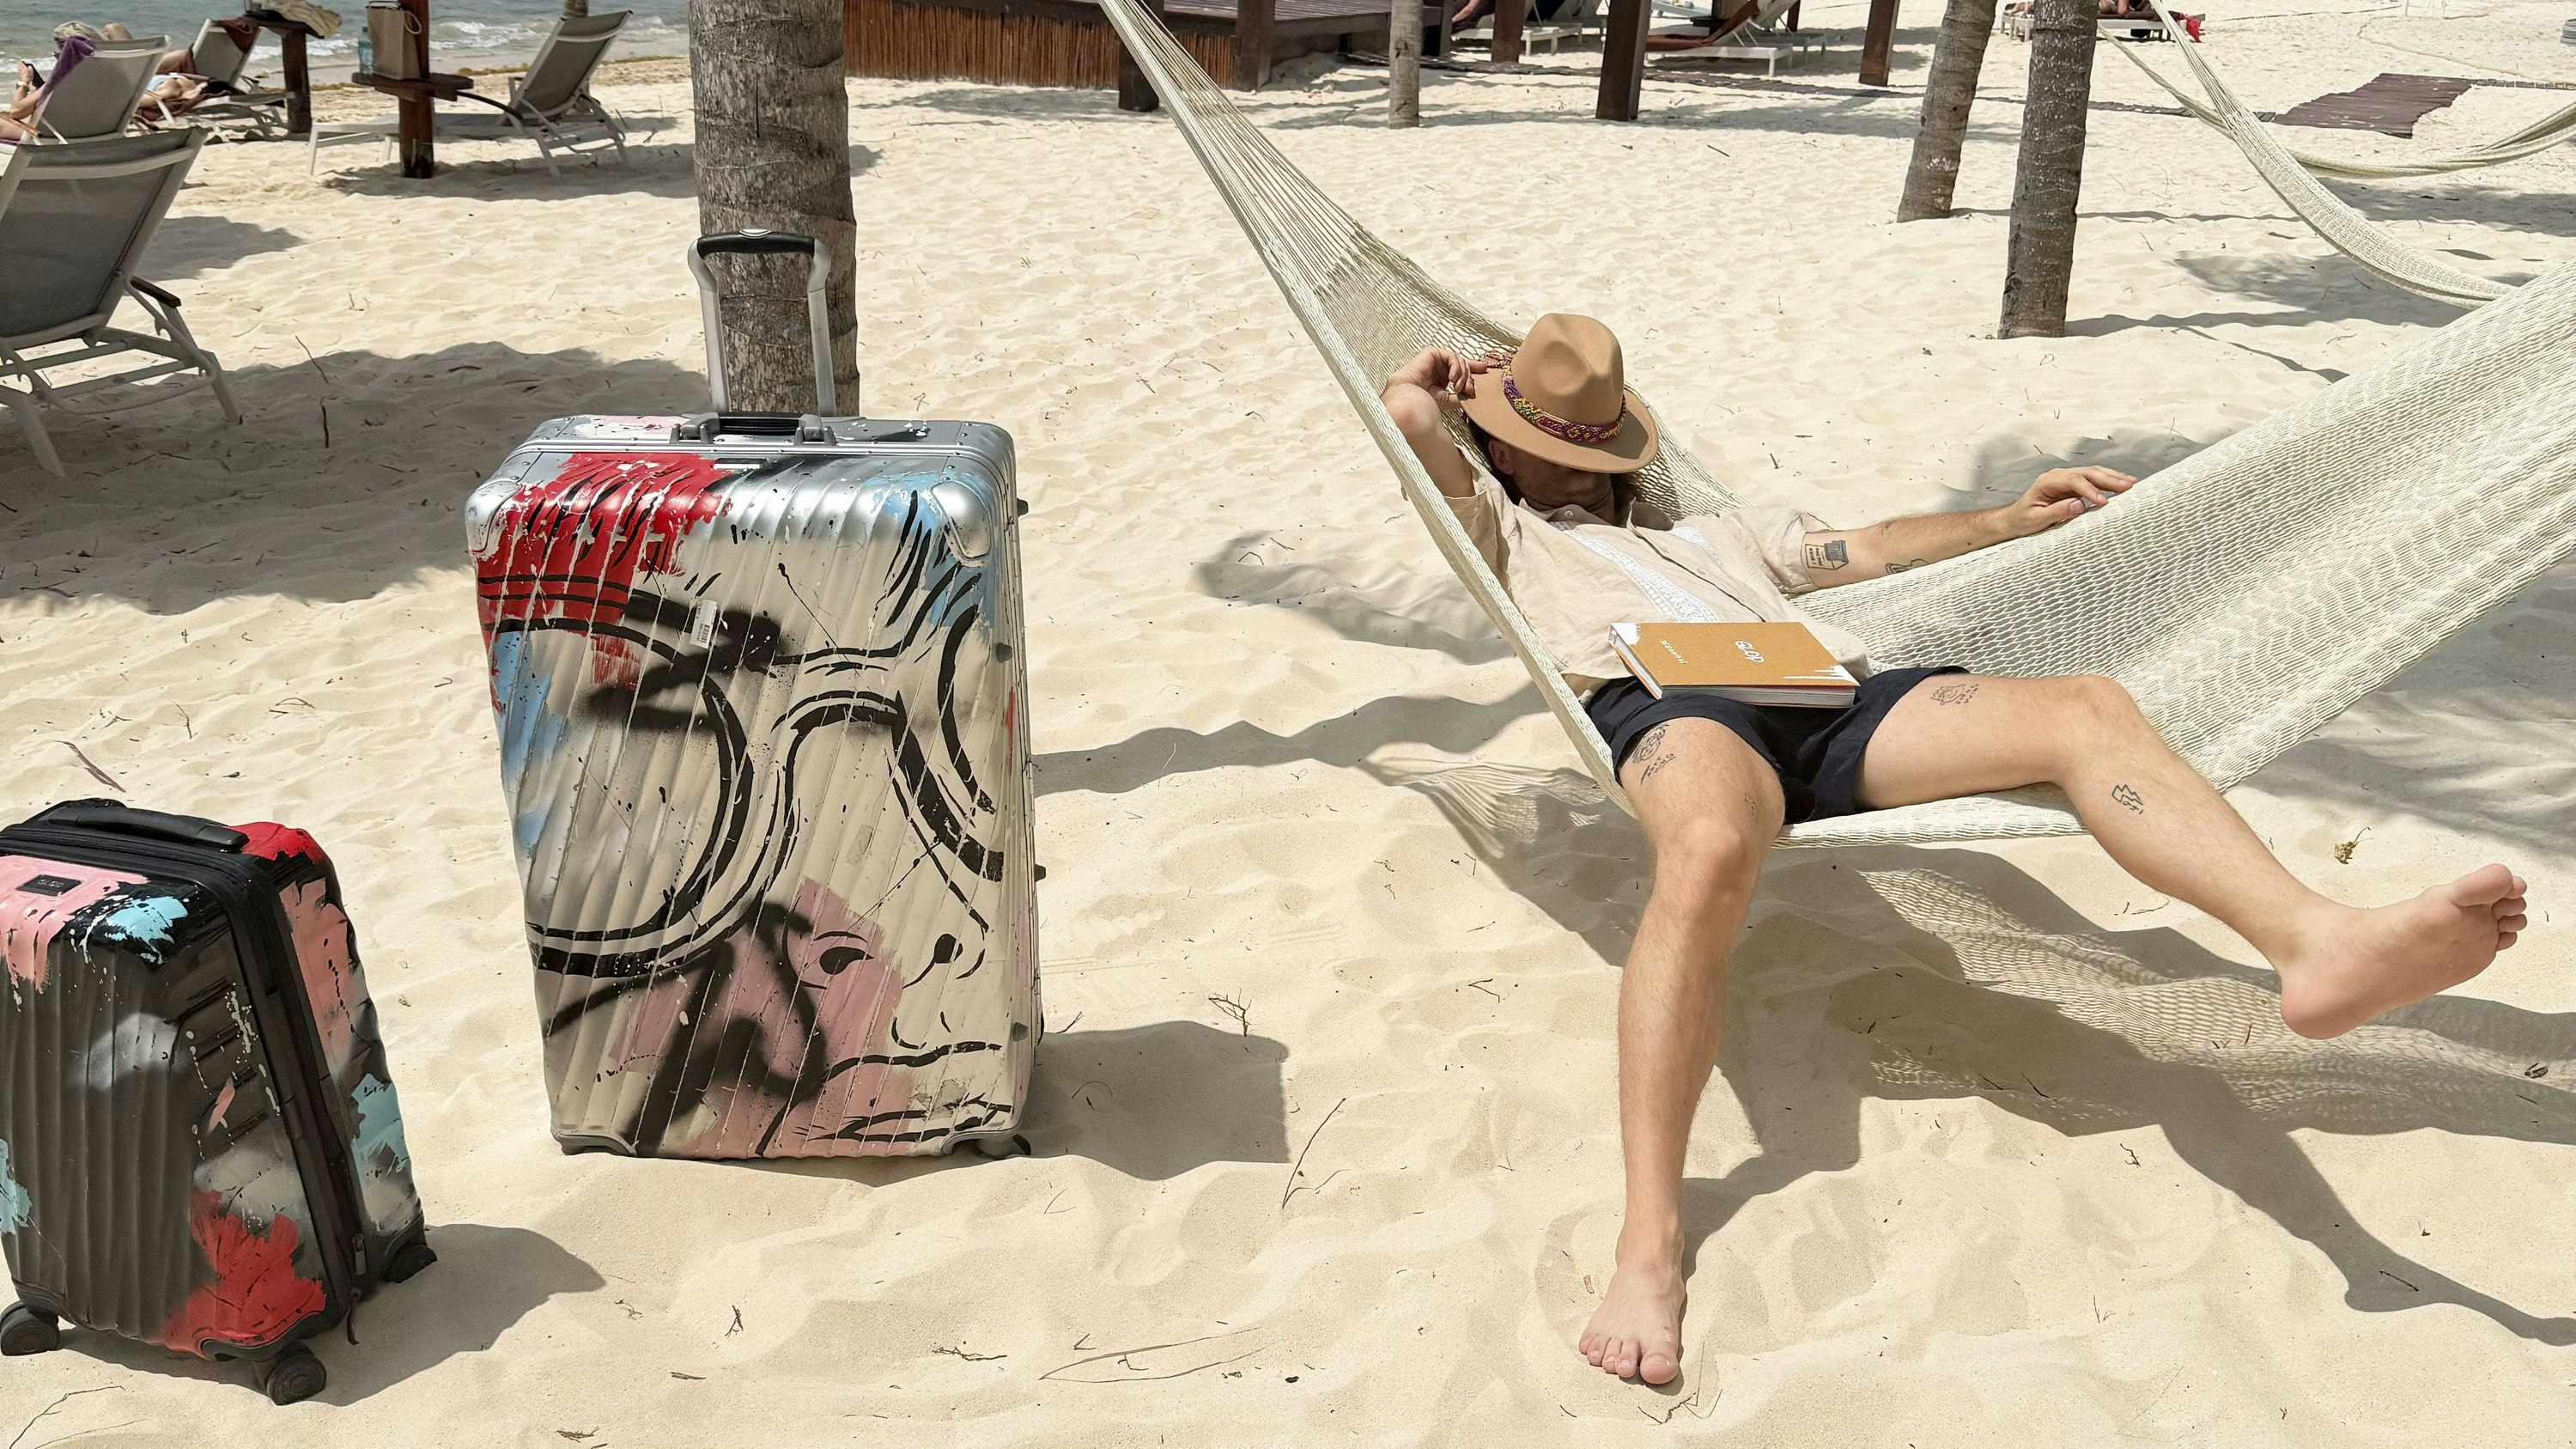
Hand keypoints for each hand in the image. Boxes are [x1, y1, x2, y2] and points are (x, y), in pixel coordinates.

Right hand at [1387, 347, 1506, 400]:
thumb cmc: (1422, 400)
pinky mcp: (1433, 353)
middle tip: (1470, 390)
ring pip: (1460, 362)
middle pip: (1463, 367)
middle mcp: (1440, 368)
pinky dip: (1456, 367)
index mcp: (1442, 378)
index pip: (1461, 371)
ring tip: (1457, 387)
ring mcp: (1436, 360)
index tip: (1485, 370)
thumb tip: (1473, 395)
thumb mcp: (1447, 400)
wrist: (1409, 396)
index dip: (1473, 370)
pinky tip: (1452, 379)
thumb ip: (1460, 396)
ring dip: (1462, 375)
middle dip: (1469, 378)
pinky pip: (1452, 357)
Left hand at [2006, 465, 2136, 536]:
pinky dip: (2108, 482)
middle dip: (2109, 478)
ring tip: (2132, 483)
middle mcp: (2058, 476)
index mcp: (2048, 481)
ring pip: (2093, 473)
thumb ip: (2057, 512)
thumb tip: (2079, 504)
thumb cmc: (2023, 520)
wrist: (2014, 519)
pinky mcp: (2072, 485)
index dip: (2090, 490)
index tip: (2104, 502)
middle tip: (2129, 485)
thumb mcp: (2036, 520)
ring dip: (2113, 477)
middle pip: (2087, 472)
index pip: (2074, 481)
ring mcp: (2066, 478)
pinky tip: (2122, 485)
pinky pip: (2093, 481)